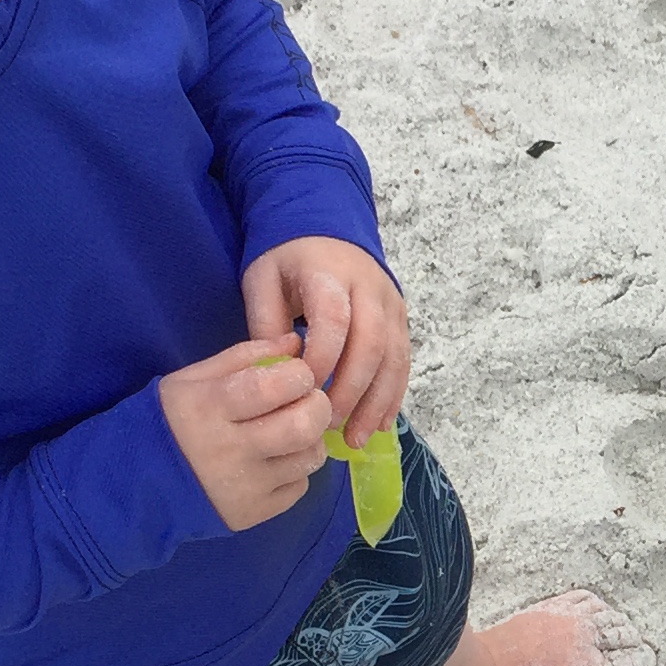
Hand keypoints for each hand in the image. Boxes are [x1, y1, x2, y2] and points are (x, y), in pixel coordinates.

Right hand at [159, 339, 333, 531]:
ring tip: (290, 432)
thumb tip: (295, 343)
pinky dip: (295, 470)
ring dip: (311, 439)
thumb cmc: (170, 421)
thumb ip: (245, 357)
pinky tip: (274, 461)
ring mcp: (244, 486)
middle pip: (302, 426)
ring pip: (310, 458)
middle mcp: (230, 450)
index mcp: (210, 407)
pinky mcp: (254, 513)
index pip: (275, 386)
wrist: (137, 483)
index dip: (299, 375)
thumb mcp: (194, 379)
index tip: (296, 374)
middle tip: (307, 401)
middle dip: (317, 405)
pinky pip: (300, 486)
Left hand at [243, 236, 408, 438]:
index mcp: (330, 273)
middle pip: (371, 345)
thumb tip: (277, 374)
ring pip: (393, 358)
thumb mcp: (262, 279)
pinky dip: (392, 395)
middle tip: (329, 425)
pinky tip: (379, 424)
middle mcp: (369, 288)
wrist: (326, 227)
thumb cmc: (287, 259)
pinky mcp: (401, 318)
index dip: (322, 360)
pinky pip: (403, 361)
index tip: (302, 392)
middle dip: (352, 391)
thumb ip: (266, 323)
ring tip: (357, 437)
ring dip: (377, 401)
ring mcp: (391, 304)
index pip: (334, 321)